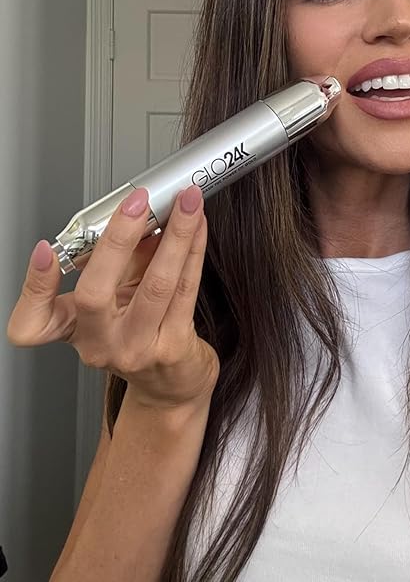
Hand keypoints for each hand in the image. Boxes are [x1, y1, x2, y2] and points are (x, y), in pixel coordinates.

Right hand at [6, 185, 219, 410]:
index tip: (45, 251)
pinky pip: (185, 289)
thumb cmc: (142, 332)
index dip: (35, 286)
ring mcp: (137, 349)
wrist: (172, 383)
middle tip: (136, 203)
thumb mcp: (118, 295)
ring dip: (175, 235)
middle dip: (118, 239)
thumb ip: (121, 257)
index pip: (34, 322)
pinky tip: (198, 227)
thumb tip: (138, 212)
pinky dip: (193, 250)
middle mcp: (101, 344)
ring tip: (186, 203)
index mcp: (75, 329)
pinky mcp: (173, 348)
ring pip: (156, 286)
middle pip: (96, 293)